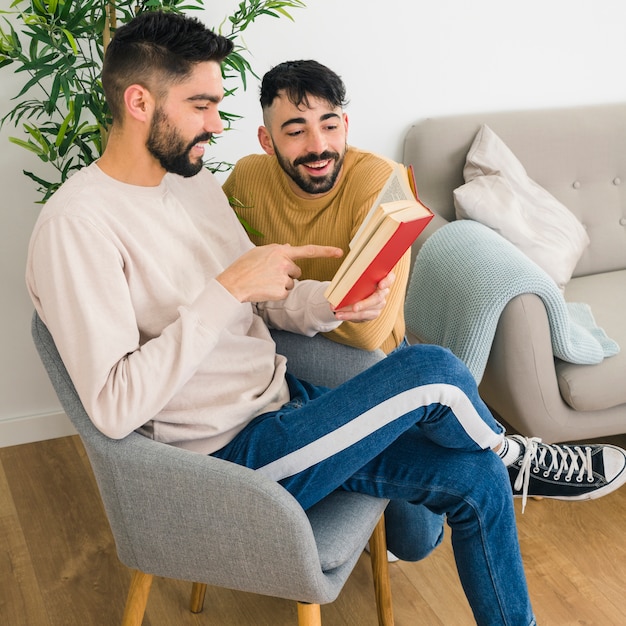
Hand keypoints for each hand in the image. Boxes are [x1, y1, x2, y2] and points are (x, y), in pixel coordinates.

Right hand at [217, 243, 342, 302]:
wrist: (233, 283)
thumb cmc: (244, 267)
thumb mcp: (259, 252)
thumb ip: (277, 250)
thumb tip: (290, 248)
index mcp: (280, 251)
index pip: (308, 250)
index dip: (325, 251)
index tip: (340, 252)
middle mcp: (284, 263)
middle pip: (297, 271)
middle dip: (287, 273)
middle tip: (269, 274)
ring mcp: (283, 278)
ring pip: (291, 283)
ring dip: (281, 283)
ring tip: (264, 281)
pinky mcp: (281, 291)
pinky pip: (285, 293)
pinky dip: (276, 293)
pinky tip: (265, 289)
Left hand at [332, 272, 394, 321]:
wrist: (355, 294)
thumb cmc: (355, 281)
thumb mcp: (355, 277)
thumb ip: (354, 277)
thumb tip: (341, 283)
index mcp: (381, 278)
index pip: (390, 278)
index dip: (387, 281)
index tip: (381, 285)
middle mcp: (383, 291)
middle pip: (378, 298)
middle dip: (365, 304)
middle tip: (354, 308)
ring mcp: (379, 304)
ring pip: (368, 309)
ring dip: (351, 312)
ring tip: (338, 312)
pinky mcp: (373, 313)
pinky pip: (362, 316)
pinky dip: (349, 316)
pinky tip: (340, 315)